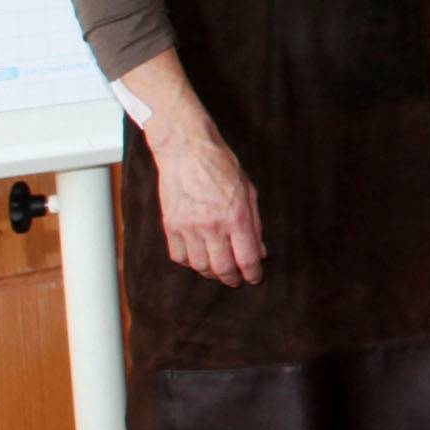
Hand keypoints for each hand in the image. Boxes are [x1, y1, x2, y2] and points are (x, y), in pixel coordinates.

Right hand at [146, 114, 264, 287]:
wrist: (187, 150)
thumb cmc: (222, 166)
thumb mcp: (249, 191)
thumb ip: (255, 224)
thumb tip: (260, 252)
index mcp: (236, 217)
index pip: (247, 259)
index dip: (253, 274)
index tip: (254, 278)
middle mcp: (212, 226)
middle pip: (223, 268)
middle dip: (233, 279)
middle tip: (237, 280)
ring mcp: (188, 227)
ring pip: (200, 266)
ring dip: (211, 273)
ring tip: (218, 271)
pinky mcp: (170, 225)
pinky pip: (179, 256)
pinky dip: (189, 262)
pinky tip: (198, 258)